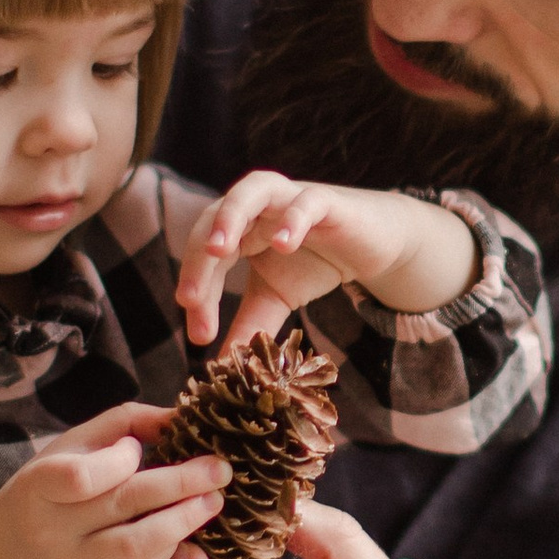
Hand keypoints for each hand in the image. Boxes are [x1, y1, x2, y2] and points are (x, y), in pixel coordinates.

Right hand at [0, 400, 227, 558]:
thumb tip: (180, 415)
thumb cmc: (47, 490)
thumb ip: (122, 425)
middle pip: (123, 504)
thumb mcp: (68, 448)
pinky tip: (189, 528)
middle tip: (220, 470)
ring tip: (214, 500)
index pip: (80, 476)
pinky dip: (171, 548)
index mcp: (38, 486)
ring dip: (183, 521)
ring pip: (137, 546)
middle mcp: (52, 529)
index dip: (119, 459)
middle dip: (180, 484)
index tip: (137, 449)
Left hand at [176, 174, 476, 350]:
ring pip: (250, 192)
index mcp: (237, 228)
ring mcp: (288, 198)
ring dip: (229, 218)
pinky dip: (293, 220)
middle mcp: (256, 206)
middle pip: (214, 220)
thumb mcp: (275, 299)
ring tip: (217, 250)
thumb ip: (248, 326)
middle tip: (188, 298)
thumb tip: (222, 366)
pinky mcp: (326, 200)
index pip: (205, 255)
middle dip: (198, 259)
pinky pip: (306, 202)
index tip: (198, 336)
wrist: (370, 245)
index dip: (198, 291)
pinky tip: (283, 245)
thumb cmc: (314, 262)